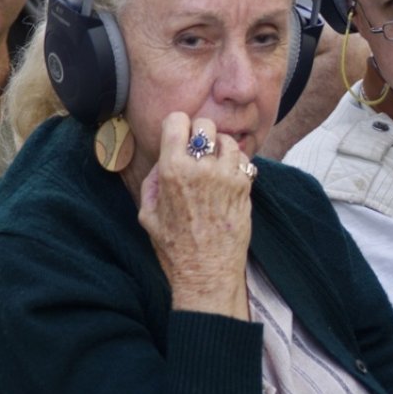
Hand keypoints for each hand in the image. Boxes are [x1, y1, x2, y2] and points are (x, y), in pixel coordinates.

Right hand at [137, 112, 254, 318]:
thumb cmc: (174, 247)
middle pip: (205, 125)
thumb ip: (153, 181)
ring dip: (220, 148)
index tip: (179, 135)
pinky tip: (227, 178)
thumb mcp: (147, 214)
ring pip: (228, 140)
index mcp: (172, 171)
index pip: (177, 121)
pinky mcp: (245, 186)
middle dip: (200, 134)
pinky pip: (243, 160)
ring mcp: (227, 176)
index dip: (177, 126)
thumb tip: (164, 161)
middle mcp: (201, 168)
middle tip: (198, 150)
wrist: (207, 272)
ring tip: (214, 164)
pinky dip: (236, 163)